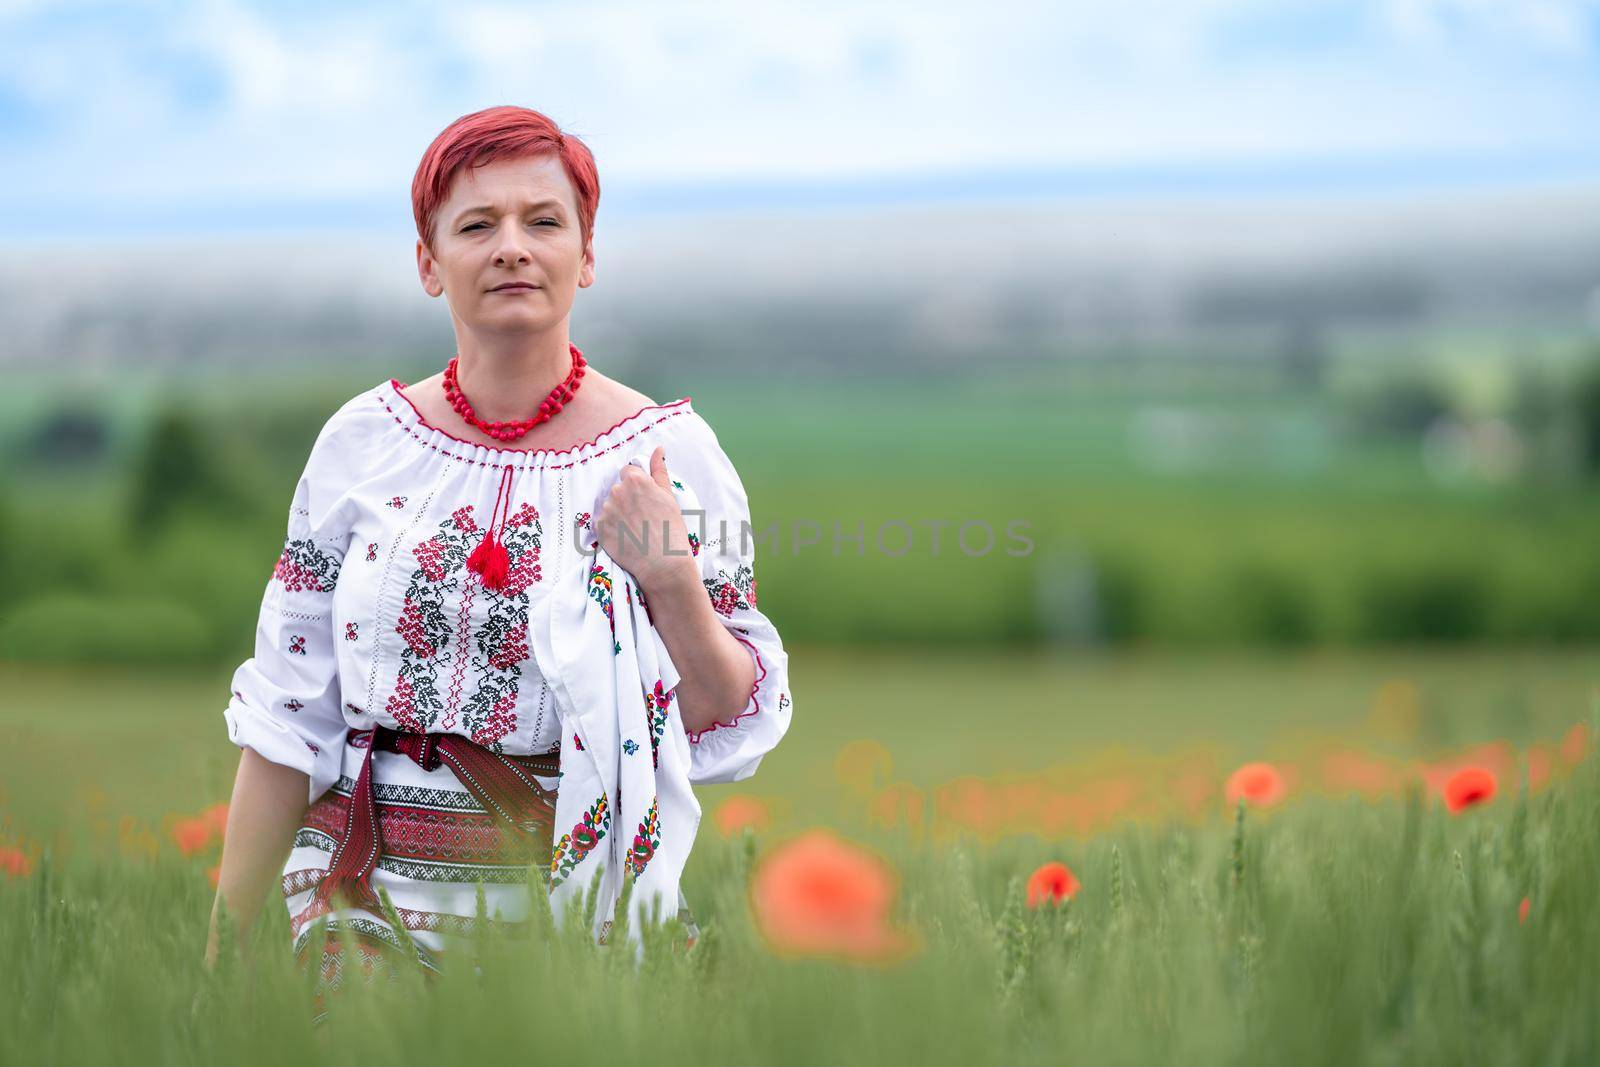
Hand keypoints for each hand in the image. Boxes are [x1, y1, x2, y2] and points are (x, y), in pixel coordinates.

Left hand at [595, 446, 697, 592]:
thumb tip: (658, 449)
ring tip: (635, 530)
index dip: (637, 486)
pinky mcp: (599, 528)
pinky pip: (603, 523)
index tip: (645, 500)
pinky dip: (612, 529)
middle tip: (642, 518)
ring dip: (618, 514)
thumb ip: (659, 470)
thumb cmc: (670, 528)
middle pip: (618, 489)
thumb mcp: (668, 495)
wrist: (663, 562)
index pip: (627, 472)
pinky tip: (626, 538)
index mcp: (635, 479)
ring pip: (610, 507)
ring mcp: (606, 510)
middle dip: (626, 500)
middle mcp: (617, 491)